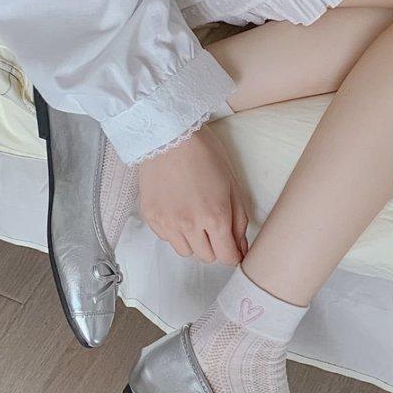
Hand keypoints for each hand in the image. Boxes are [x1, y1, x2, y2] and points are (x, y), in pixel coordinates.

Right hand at [138, 124, 249, 265]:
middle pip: (207, 257)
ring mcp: (167, 223)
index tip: (234, 249)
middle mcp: (190, 225)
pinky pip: (167, 239)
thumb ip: (239, 219)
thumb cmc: (205, 154)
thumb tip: (241, 247)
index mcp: (215, 216)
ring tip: (196, 219)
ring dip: (195, 242)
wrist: (168, 135)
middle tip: (216, 227)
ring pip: (186, 252)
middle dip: (216, 247)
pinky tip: (179, 211)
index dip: (234, 255)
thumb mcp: (232, 184)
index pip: (227, 257)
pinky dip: (175, 232)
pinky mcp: (151, 217)